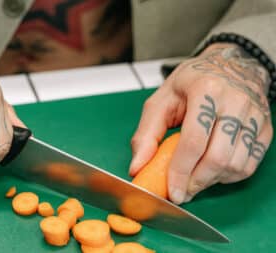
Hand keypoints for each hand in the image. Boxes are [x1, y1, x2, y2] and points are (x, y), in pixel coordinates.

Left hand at [129, 43, 272, 203]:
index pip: (193, 141)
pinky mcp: (265, 128)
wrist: (229, 65)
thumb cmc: (191, 83)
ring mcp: (254, 115)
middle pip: (217, 158)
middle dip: (196, 182)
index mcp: (205, 90)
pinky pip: (250, 164)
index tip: (173, 192)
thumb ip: (146, 134)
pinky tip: (214, 172)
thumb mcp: (161, 100)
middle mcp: (235, 101)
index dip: (181, 171)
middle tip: (182, 191)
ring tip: (195, 179)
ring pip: (236, 165)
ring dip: (212, 181)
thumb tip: (137, 167)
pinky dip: (230, 176)